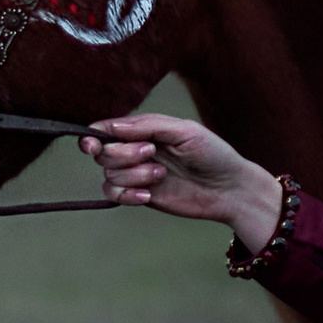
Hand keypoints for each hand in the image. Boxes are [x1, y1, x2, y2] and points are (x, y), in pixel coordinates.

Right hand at [82, 113, 285, 249]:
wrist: (230, 189)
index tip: (92, 145)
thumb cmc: (213, 153)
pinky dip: (127, 195)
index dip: (92, 137)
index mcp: (144, 130)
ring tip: (161, 176)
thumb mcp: (184, 131)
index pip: (106, 129)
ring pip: (109, 176)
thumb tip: (113, 126)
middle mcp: (136, 150)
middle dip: (123, 155)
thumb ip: (148, 126)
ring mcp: (137, 174)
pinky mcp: (141, 195)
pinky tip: (147, 195)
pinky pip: (115, 196)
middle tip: (152, 154)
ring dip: (133, 176)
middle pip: (104, 153)